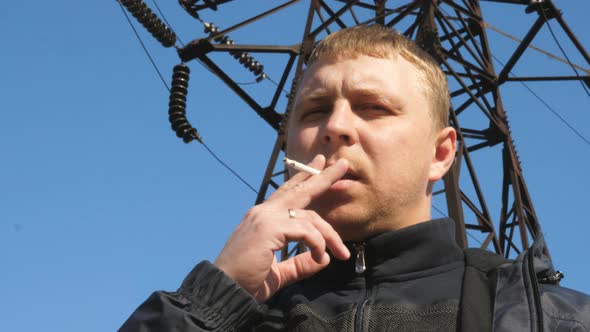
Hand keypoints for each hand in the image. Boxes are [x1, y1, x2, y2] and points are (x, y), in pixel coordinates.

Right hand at [214, 155, 350, 302]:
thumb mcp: (279, 273)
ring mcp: (265, 218)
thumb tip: (324, 260)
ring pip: (309, 216)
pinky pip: (305, 230)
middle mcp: (263, 212)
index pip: (287, 193)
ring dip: (329, 235)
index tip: (319, 166)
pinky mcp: (269, 229)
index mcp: (262, 218)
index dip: (304, 179)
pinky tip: (320, 257)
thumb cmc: (246, 283)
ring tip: (342, 252)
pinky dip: (317, 243)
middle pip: (300, 190)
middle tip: (343, 165)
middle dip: (323, 177)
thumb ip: (299, 265)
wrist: (224, 292)